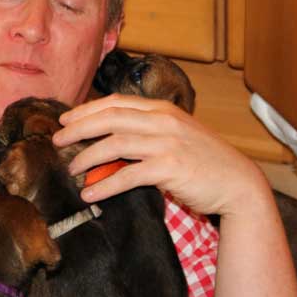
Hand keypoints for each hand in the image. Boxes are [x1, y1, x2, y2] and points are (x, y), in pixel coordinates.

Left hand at [52, 94, 268, 216]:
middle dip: (78, 129)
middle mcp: (163, 121)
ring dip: (87, 158)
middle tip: (58, 141)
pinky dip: (104, 185)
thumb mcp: (175, 134)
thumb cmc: (203, 161)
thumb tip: (108, 137)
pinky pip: (127, 175)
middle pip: (109, 118)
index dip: (86, 110)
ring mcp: (166, 143)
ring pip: (114, 144)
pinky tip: (89, 193)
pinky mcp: (169, 168)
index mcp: (162, 109)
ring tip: (71, 169)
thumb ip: (146, 130)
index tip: (65, 120)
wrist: (238, 183)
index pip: (115, 103)